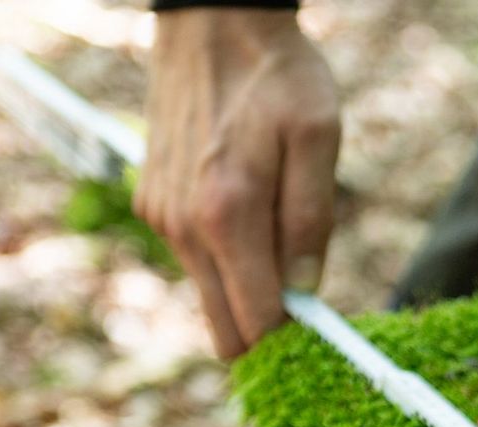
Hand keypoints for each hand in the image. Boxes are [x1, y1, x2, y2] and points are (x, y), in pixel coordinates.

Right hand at [137, 8, 340, 358]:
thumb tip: (306, 291)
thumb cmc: (275, 76)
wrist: (211, 23)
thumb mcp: (317, 137)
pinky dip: (228, 259)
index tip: (325, 342)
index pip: (258, 322)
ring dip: (249, 288)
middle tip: (309, 313)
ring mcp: (162, 219)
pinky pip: (198, 263)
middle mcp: (184, 227)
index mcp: (227, 215)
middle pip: (227, 330)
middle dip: (269, 334)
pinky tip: (249, 212)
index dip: (294, 344)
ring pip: (212, 298)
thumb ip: (311, 219)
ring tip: (280, 236)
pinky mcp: (153, 206)